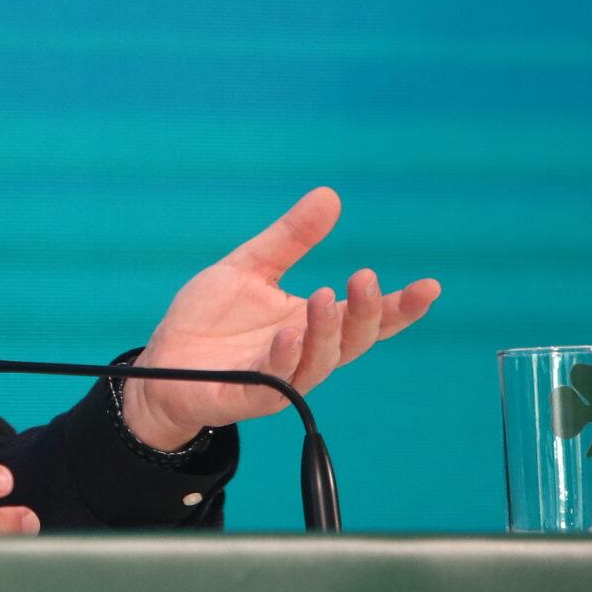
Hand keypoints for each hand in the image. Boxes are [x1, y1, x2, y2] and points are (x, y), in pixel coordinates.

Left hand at [121, 187, 440, 449]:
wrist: (162, 363)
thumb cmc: (210, 319)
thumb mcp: (249, 268)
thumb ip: (289, 239)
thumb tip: (329, 195)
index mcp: (311, 324)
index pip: (365, 319)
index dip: (398, 307)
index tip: (429, 286)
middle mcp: (303, 354)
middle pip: (352, 341)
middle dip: (366, 313)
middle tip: (365, 278)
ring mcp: (278, 378)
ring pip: (318, 362)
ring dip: (326, 331)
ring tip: (326, 296)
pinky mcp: (245, 396)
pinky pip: (274, 384)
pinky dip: (285, 359)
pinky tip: (288, 334)